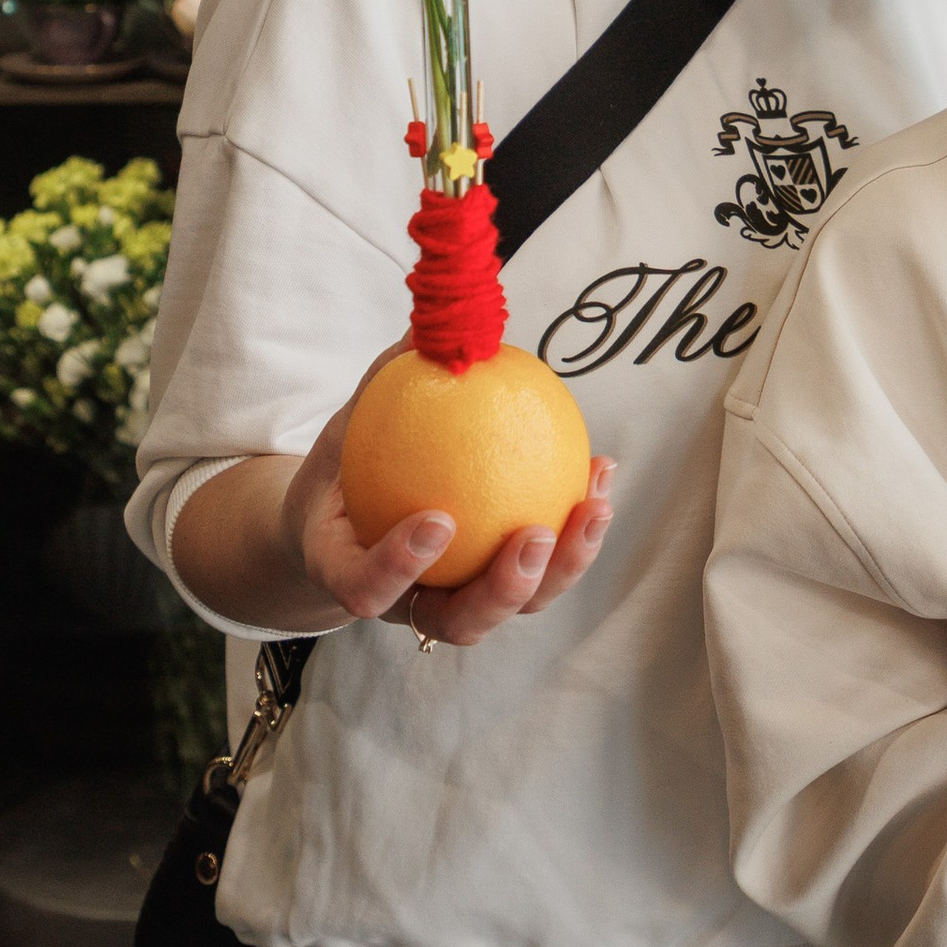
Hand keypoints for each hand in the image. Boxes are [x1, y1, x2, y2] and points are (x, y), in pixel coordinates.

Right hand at [279, 343, 617, 650]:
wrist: (344, 524)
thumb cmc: (344, 469)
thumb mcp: (345, 428)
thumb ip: (381, 388)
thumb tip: (427, 323)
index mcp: (348, 573)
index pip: (366, 590)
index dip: (399, 568)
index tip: (437, 519)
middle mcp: (408, 604)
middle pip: (459, 622)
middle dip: (504, 589)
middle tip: (534, 535)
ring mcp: (457, 602)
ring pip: (515, 608)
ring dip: (563, 565)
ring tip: (594, 505)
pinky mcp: (499, 587)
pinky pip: (545, 566)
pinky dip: (577, 527)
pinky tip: (602, 468)